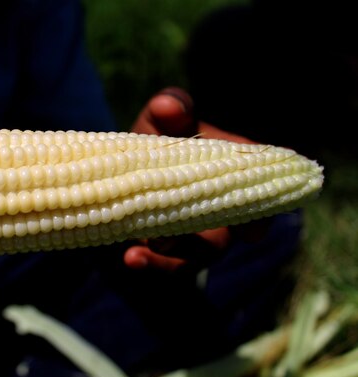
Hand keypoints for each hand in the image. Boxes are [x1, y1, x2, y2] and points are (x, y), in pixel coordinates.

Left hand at [124, 87, 263, 272]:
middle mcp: (220, 208)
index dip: (264, 199)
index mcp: (229, 170)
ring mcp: (194, 236)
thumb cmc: (151, 147)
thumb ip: (169, 108)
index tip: (256, 221)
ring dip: (179, 250)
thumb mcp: (157, 124)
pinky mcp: (166, 256)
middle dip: (222, 232)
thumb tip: (169, 106)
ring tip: (150, 244)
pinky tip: (133, 259)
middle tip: (208, 234)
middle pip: (235, 228)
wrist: (114, 182)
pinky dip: (151, 265)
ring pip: (201, 253)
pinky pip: (167, 268)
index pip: (260, 183)